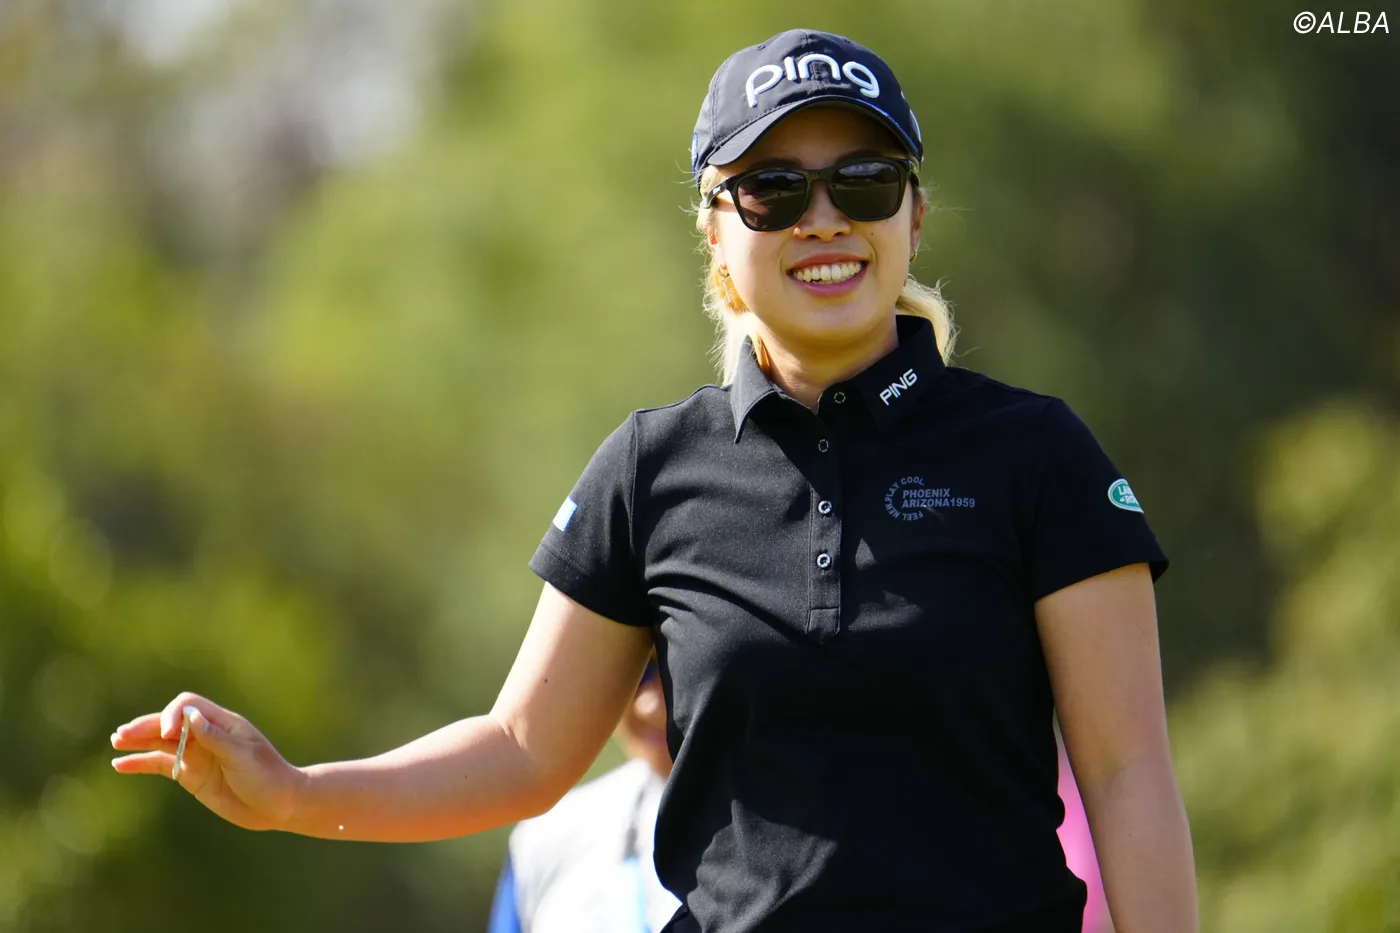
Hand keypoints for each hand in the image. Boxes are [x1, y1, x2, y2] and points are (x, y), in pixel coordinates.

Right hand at [111, 693, 304, 831]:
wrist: (279, 805)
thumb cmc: (267, 777)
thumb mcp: (242, 757)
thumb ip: (215, 738)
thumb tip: (190, 717)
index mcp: (223, 723)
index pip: (189, 707)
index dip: (172, 715)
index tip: (167, 733)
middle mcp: (207, 734)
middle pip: (170, 723)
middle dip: (147, 726)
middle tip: (122, 735)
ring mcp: (198, 754)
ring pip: (162, 743)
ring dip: (139, 741)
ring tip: (116, 742)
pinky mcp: (192, 775)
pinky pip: (162, 765)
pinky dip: (142, 764)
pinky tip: (121, 765)